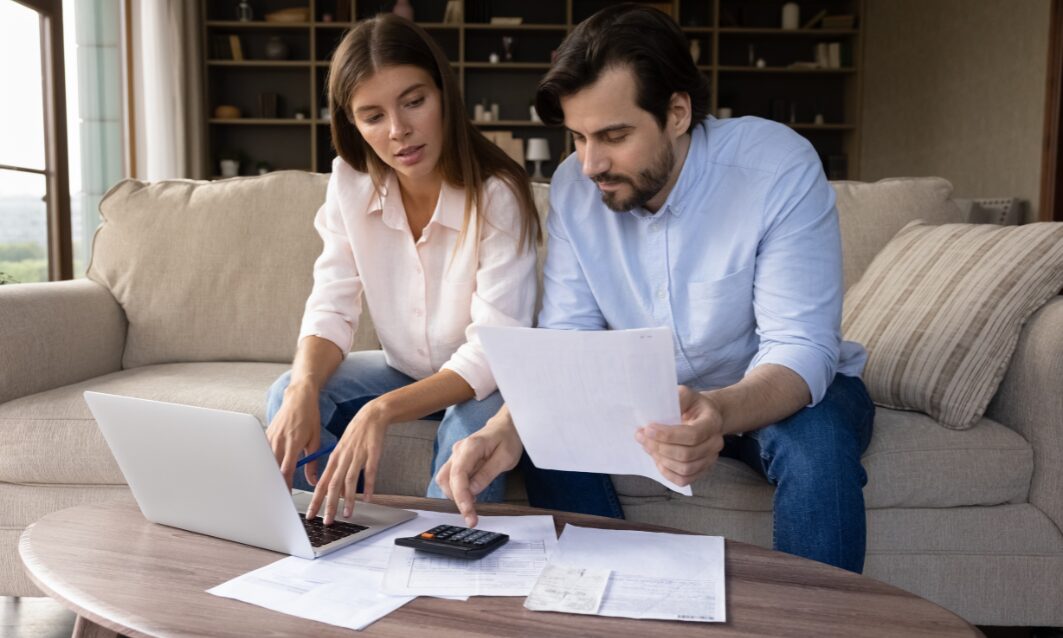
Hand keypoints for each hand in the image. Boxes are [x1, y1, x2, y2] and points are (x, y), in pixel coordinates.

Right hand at [266, 383, 321, 488]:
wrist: (299, 397)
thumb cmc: (309, 417)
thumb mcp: (315, 440)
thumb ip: (313, 462)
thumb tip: (313, 481)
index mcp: (294, 442)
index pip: (286, 469)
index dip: (285, 484)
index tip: (285, 495)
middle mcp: (279, 440)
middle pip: (272, 467)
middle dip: (273, 482)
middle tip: (275, 496)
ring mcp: (270, 436)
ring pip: (265, 460)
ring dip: (267, 473)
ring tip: (269, 486)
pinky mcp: (265, 434)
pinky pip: (262, 451)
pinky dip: (263, 462)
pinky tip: (264, 471)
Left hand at [306, 399, 389, 523]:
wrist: (371, 416)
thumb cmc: (356, 435)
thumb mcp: (342, 450)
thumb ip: (337, 469)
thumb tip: (333, 490)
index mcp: (334, 459)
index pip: (321, 483)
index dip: (315, 500)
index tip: (311, 514)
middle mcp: (343, 459)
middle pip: (333, 485)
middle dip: (329, 505)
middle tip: (327, 521)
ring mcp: (357, 457)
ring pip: (350, 481)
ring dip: (348, 500)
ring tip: (347, 514)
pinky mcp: (372, 454)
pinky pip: (369, 473)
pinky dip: (368, 486)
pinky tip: (368, 498)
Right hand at [434, 416, 522, 526]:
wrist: (506, 426)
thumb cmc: (508, 439)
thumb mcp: (505, 458)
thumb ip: (487, 474)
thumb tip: (471, 491)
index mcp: (470, 447)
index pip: (458, 475)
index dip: (461, 497)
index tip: (469, 514)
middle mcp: (458, 450)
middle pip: (445, 479)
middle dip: (456, 499)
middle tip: (472, 514)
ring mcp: (455, 455)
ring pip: (445, 480)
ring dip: (455, 496)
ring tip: (472, 505)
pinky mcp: (457, 460)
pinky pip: (451, 478)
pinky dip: (457, 490)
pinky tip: (470, 496)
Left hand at [635, 386, 724, 486]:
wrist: (705, 416)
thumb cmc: (693, 405)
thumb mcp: (686, 395)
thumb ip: (676, 398)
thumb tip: (657, 409)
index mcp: (712, 422)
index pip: (693, 435)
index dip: (668, 435)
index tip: (648, 429)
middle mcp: (715, 443)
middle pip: (687, 454)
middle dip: (659, 447)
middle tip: (641, 437)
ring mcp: (710, 459)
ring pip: (685, 469)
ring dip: (661, 460)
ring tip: (647, 446)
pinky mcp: (702, 470)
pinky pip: (684, 479)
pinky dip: (668, 473)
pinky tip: (657, 460)